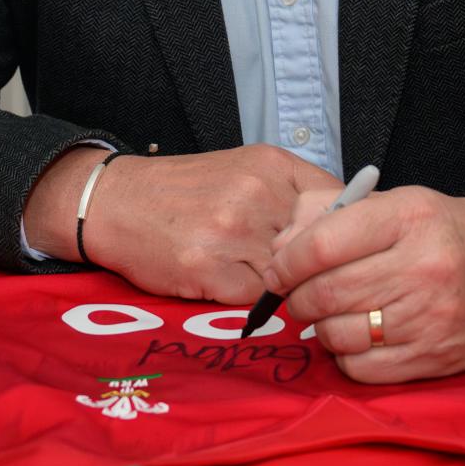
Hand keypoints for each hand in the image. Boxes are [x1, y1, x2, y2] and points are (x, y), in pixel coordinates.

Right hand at [27, 144, 341, 303]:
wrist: (116, 202)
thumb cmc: (185, 191)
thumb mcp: (245, 171)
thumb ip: (293, 194)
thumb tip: (348, 227)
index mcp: (272, 166)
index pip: (340, 205)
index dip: (345, 235)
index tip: (342, 251)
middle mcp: (257, 194)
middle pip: (317, 247)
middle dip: (313, 267)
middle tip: (302, 275)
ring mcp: (233, 232)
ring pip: (289, 277)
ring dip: (280, 287)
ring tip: (253, 275)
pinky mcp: (209, 268)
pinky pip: (255, 299)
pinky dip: (248, 300)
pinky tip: (227, 283)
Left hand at [260, 186, 464, 383]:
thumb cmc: (446, 233)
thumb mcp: (398, 203)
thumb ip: (332, 214)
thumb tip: (280, 248)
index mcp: (409, 218)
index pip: (322, 246)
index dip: (286, 262)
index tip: (278, 269)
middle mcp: (422, 267)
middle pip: (326, 292)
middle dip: (298, 296)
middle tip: (298, 293)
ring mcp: (429, 317)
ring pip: (338, 334)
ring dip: (321, 326)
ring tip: (332, 312)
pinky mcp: (434, 358)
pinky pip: (361, 368)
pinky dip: (346, 355)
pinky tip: (358, 336)